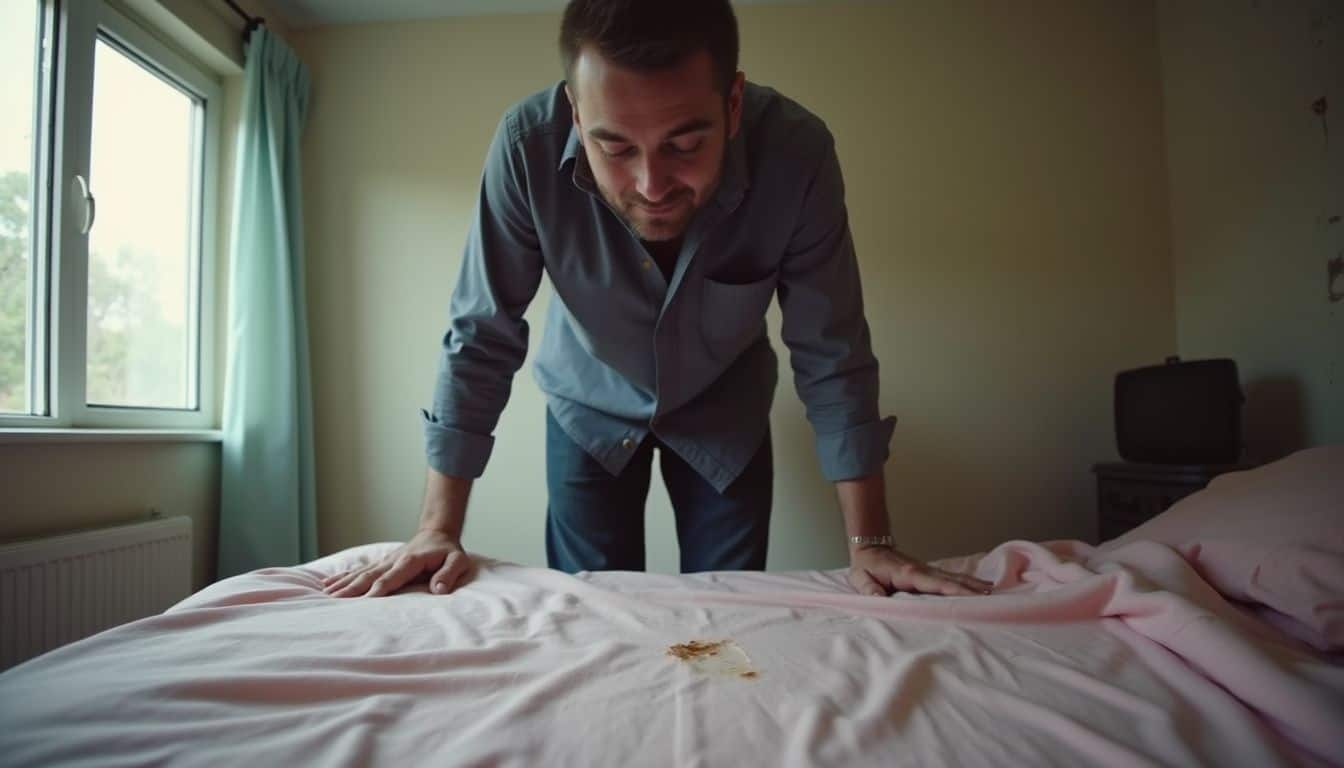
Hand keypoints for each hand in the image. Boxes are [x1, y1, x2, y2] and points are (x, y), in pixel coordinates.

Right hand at [321, 529, 472, 597]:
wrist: (437, 533)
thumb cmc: (448, 551)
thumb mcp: (457, 561)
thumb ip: (448, 574)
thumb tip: (439, 589)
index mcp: (410, 561)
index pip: (392, 577)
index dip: (379, 588)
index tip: (366, 601)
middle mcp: (393, 560)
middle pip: (370, 575)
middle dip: (353, 588)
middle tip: (336, 601)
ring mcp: (384, 561)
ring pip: (361, 573)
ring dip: (343, 583)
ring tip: (326, 594)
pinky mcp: (380, 563)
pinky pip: (359, 570)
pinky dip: (343, 576)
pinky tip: (327, 584)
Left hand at [848, 545, 992, 596]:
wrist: (869, 546)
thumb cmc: (866, 566)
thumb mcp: (861, 578)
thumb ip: (869, 590)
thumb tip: (878, 599)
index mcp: (908, 575)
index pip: (935, 584)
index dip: (953, 590)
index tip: (971, 596)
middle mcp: (922, 570)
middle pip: (950, 579)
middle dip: (970, 587)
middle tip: (990, 596)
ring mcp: (926, 570)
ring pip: (953, 576)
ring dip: (971, 583)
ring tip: (991, 590)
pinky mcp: (927, 572)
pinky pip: (949, 577)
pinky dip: (964, 581)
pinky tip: (978, 585)